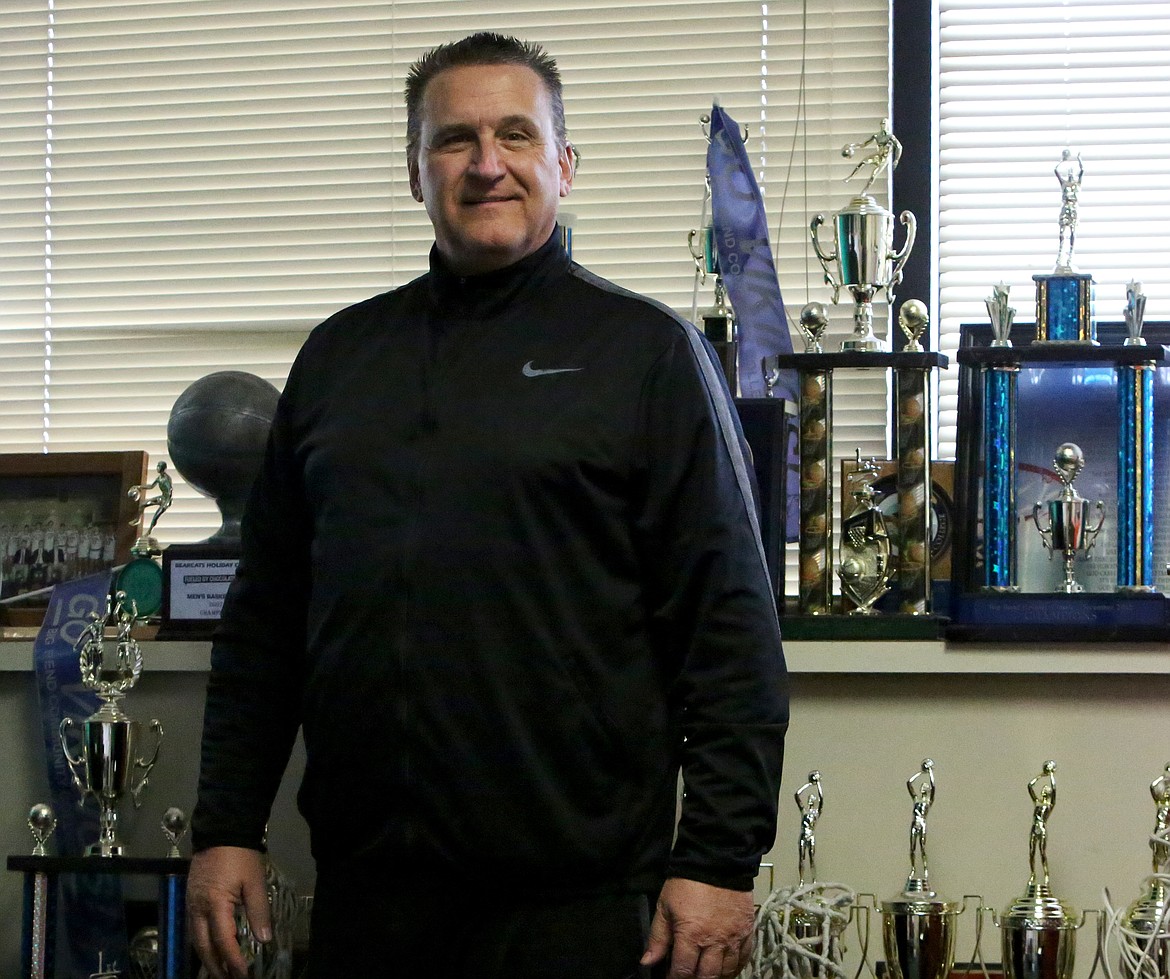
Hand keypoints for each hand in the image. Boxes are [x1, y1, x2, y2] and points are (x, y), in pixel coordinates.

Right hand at [187, 845, 270, 978]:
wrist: (221, 830)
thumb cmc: (240, 855)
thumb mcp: (255, 881)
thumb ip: (259, 911)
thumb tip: (264, 939)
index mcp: (215, 904)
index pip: (223, 941)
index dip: (233, 960)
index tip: (243, 974)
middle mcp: (197, 909)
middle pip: (203, 946)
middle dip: (216, 967)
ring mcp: (191, 904)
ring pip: (196, 940)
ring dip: (208, 958)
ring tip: (221, 971)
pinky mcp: (190, 899)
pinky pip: (194, 929)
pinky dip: (202, 944)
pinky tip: (212, 949)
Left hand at [640, 877, 754, 978]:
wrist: (717, 859)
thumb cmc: (687, 882)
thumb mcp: (665, 906)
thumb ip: (658, 937)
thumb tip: (647, 962)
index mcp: (691, 935)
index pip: (683, 971)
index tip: (672, 978)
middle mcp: (714, 941)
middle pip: (707, 976)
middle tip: (690, 976)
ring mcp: (734, 938)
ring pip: (727, 971)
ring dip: (716, 977)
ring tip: (707, 974)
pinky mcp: (748, 931)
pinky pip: (744, 958)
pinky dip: (736, 967)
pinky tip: (727, 968)